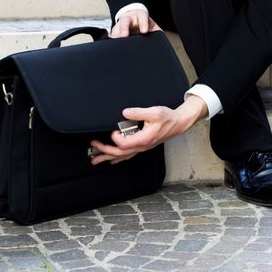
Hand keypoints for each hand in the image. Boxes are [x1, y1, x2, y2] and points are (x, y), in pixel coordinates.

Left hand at [90, 95, 207, 164]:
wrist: (178, 123)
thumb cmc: (168, 118)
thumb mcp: (154, 112)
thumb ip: (138, 112)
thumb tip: (125, 113)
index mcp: (144, 138)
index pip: (125, 144)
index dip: (116, 138)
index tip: (113, 130)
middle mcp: (142, 146)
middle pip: (120, 153)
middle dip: (105, 150)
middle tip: (94, 145)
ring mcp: (142, 148)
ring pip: (123, 157)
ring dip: (108, 157)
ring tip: (95, 159)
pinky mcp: (142, 146)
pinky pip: (128, 156)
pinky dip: (117, 158)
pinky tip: (111, 160)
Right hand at [110, 9, 161, 37]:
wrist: (134, 15)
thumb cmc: (144, 22)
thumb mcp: (152, 24)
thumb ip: (156, 31)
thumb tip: (161, 40)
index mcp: (140, 15)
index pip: (142, 17)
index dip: (143, 23)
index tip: (145, 31)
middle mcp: (129, 18)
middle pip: (125, 21)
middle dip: (124, 28)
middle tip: (124, 35)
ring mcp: (120, 24)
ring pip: (116, 27)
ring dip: (115, 35)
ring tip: (116, 42)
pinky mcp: (115, 30)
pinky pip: (112, 35)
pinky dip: (112, 40)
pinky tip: (112, 45)